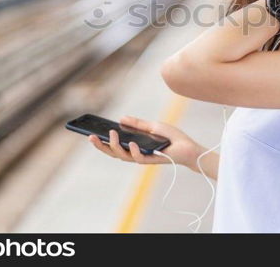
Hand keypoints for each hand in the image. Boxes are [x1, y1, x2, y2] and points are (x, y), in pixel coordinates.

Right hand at [88, 115, 204, 169]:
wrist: (188, 147)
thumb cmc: (172, 137)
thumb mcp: (153, 126)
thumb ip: (137, 124)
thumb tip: (120, 119)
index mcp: (134, 145)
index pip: (115, 144)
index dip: (102, 140)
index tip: (90, 132)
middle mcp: (136, 153)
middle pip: (114, 152)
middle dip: (101, 146)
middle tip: (90, 137)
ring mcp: (143, 158)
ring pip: (123, 156)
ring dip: (115, 146)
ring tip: (110, 135)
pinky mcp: (152, 161)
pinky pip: (139, 158)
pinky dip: (134, 151)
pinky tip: (131, 143)